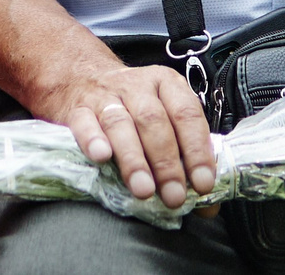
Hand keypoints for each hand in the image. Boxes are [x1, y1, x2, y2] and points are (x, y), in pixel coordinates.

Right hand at [26, 52, 216, 207]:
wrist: (83, 78)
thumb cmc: (132, 107)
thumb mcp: (165, 120)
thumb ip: (187, 159)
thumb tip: (207, 206)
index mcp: (166, 85)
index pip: (187, 113)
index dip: (197, 150)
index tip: (202, 183)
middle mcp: (136, 86)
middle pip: (153, 121)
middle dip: (166, 163)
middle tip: (173, 196)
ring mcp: (104, 96)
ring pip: (120, 124)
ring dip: (133, 160)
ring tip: (143, 190)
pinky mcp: (77, 109)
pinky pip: (84, 123)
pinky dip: (93, 140)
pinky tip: (102, 157)